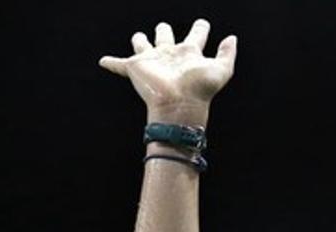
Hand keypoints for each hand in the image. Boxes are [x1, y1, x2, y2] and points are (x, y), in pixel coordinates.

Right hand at [99, 19, 236, 122]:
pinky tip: (103, 61)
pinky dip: (110, 62)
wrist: (179, 103)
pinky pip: (118, 64)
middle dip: (163, 30)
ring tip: (139, 39)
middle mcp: (170, 54)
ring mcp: (152, 61)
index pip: (196, 35)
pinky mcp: (135, 68)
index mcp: (189, 53)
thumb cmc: (200, 89)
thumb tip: (231, 37)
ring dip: (140, 41)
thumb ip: (227, 53)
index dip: (200, 28)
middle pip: (164, 35)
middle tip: (164, 28)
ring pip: (142, 44)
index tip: (203, 24)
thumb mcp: (222, 70)